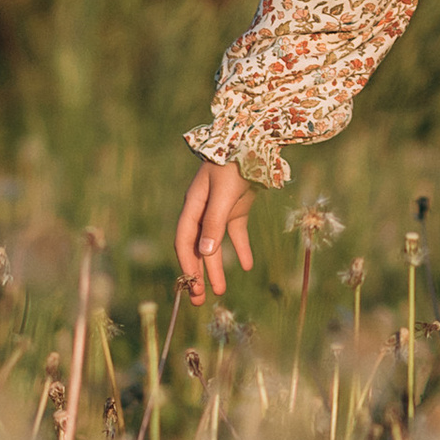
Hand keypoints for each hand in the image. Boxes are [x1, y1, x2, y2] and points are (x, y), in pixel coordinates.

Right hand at [176, 158, 255, 295]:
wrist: (254, 139)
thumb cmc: (233, 164)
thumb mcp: (222, 194)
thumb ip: (214, 222)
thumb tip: (205, 253)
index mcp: (193, 205)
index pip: (184, 241)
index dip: (187, 264)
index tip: (192, 286)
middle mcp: (203, 210)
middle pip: (197, 247)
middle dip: (198, 274)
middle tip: (199, 300)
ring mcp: (220, 209)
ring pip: (215, 245)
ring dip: (217, 268)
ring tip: (220, 292)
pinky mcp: (237, 207)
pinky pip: (236, 233)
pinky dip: (240, 249)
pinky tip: (247, 265)